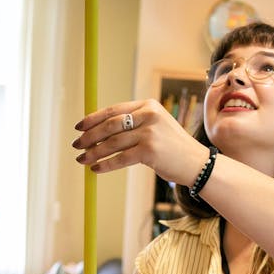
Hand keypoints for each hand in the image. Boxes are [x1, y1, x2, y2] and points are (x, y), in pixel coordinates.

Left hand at [74, 100, 210, 186]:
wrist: (197, 163)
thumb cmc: (172, 147)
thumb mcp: (155, 126)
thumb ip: (133, 123)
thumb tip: (99, 131)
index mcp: (148, 105)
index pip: (113, 110)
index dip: (93, 119)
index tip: (79, 127)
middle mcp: (149, 115)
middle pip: (110, 125)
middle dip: (89, 136)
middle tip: (76, 144)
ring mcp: (150, 133)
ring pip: (112, 143)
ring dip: (93, 152)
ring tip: (82, 159)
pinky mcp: (150, 151)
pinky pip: (120, 158)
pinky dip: (105, 165)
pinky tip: (96, 169)